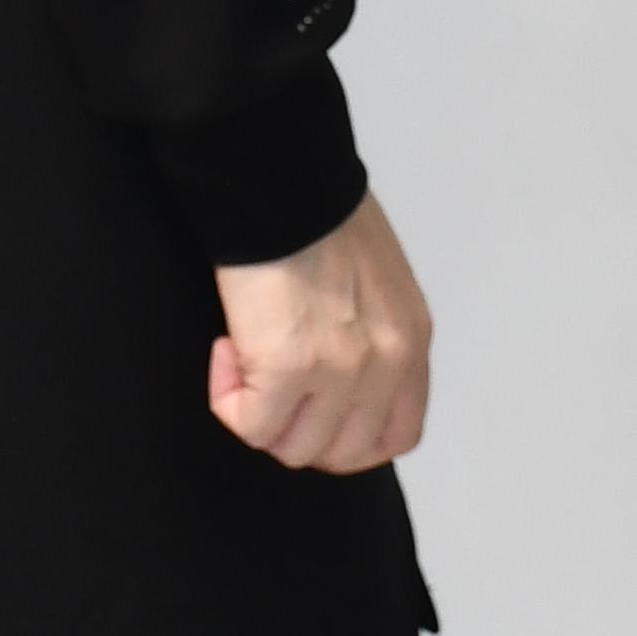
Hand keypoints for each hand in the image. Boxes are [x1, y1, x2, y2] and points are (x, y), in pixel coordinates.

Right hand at [207, 192, 431, 472]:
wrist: (283, 182)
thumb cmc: (317, 212)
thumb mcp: (376, 278)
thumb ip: (370, 330)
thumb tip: (333, 364)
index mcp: (411, 339)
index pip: (399, 434)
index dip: (351, 440)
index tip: (315, 414)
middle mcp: (385, 364)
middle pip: (344, 453)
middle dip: (300, 432)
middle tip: (268, 391)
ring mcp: (338, 372)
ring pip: (294, 448)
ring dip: (260, 415)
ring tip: (243, 359)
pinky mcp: (285, 369)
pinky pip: (250, 425)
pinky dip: (228, 399)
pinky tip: (225, 351)